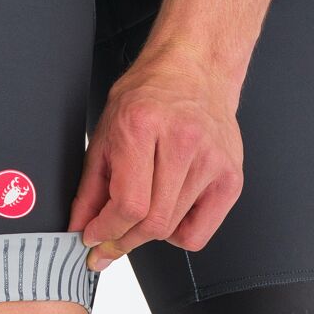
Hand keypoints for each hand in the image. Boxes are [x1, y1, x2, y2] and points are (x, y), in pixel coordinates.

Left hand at [69, 40, 243, 270]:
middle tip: (110, 241)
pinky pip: (200, 233)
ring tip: (141, 212)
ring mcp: (213, 161)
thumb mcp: (105, 135)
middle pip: (153, 222)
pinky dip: (178, 234)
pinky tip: (169, 212)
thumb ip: (90, 188)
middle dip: (123, 240)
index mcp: (143, 126)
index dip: (106, 231)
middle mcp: (183, 141)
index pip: (129, 204)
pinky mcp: (231, 177)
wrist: (194, 72)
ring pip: (173, 229)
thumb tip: (81, 228)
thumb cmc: (149, 97)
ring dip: (147, 234)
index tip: (94, 239)